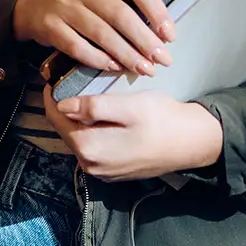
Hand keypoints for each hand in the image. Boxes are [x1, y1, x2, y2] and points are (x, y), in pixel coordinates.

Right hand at [12, 0, 173, 77]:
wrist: (32, 0)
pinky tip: (114, 67)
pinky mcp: (50, 27)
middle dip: (145, 41)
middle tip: (163, 60)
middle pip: (120, 14)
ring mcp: (64, 6)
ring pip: (101, 34)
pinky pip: (78, 48)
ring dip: (127, 55)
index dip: (156, 10)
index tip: (170, 34)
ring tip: (146, 69)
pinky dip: (99, 60)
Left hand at [44, 89, 223, 181]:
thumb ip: (93, 107)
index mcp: (89, 148)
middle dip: (65, 105)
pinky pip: (92, 147)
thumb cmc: (161, 119)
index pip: (56, 117)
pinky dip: (91, 130)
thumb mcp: (127, 106)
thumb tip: (61, 105)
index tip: (55, 74)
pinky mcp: (113, 171)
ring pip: (78, 138)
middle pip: (65, 129)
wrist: (192, 143)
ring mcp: (101, 171)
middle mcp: (90, 165)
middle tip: (73, 80)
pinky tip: (103, 115)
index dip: (53, 94)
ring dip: (79, 118)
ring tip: (87, 94)